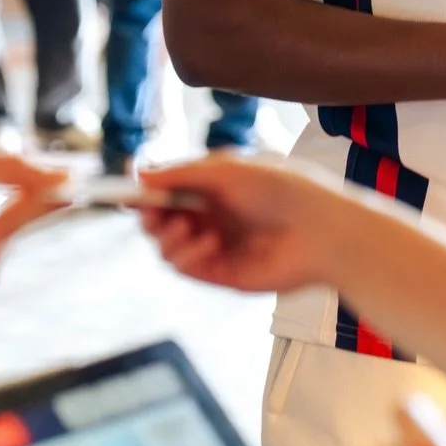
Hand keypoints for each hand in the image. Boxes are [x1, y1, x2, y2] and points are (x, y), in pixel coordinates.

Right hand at [139, 152, 347, 294]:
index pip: (169, 188)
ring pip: (167, 247)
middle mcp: (212, 214)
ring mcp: (216, 245)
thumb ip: (181, 174)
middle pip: (161, 220)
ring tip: (184, 230)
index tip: (125, 193)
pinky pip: (186, 268)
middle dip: (151, 217)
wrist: (320, 230)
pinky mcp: (222, 274)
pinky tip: (207, 244)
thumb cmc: (280, 189)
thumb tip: (139, 172)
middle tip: (151, 214)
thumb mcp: (226, 171)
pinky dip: (187, 256)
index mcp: (215, 184)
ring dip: (167, 238)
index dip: (145, 192)